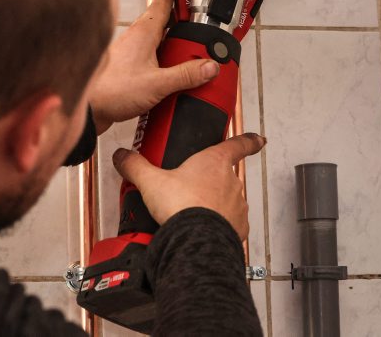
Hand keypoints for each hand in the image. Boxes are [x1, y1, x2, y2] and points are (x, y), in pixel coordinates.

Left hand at [88, 0, 220, 133]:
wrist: (89, 108)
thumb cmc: (111, 90)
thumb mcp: (158, 84)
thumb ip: (185, 75)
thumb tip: (209, 66)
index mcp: (143, 33)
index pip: (161, 4)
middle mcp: (135, 39)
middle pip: (162, 25)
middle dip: (178, 26)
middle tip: (195, 31)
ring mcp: (129, 53)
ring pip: (155, 43)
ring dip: (169, 48)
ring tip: (186, 59)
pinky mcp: (126, 69)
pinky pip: (149, 59)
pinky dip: (160, 64)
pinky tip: (167, 78)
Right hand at [111, 133, 265, 238]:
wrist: (196, 241)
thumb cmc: (182, 207)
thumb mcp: (151, 181)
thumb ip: (135, 166)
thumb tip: (123, 156)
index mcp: (215, 162)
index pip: (238, 144)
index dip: (249, 140)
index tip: (258, 139)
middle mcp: (232, 182)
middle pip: (226, 176)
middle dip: (212, 182)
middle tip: (193, 188)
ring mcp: (238, 205)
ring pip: (228, 200)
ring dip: (214, 204)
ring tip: (192, 212)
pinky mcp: (238, 228)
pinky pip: (230, 223)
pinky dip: (218, 225)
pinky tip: (201, 229)